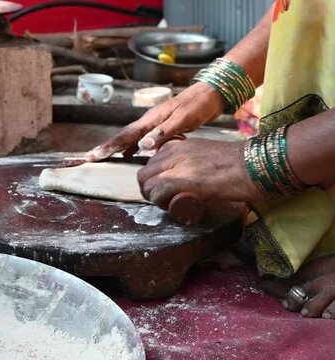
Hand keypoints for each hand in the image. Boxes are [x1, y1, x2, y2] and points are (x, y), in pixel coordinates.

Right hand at [85, 82, 225, 160]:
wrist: (209, 94)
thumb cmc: (197, 106)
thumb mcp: (182, 120)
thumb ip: (163, 133)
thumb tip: (142, 146)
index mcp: (150, 120)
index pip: (126, 135)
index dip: (110, 146)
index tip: (95, 155)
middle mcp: (148, 121)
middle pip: (122, 136)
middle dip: (105, 147)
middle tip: (88, 157)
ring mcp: (153, 123)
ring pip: (129, 137)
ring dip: (115, 147)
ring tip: (101, 156)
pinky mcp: (160, 126)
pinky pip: (139, 138)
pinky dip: (130, 147)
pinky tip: (128, 154)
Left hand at [136, 138, 262, 208]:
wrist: (258, 165)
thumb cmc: (241, 165)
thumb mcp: (208, 157)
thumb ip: (193, 164)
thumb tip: (188, 182)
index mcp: (180, 146)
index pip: (152, 163)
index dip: (155, 180)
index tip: (164, 191)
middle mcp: (175, 152)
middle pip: (144, 174)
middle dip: (150, 190)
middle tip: (165, 201)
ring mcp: (178, 165)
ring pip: (147, 183)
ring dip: (155, 198)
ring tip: (171, 204)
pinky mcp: (184, 180)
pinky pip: (159, 192)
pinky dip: (162, 202)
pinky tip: (176, 206)